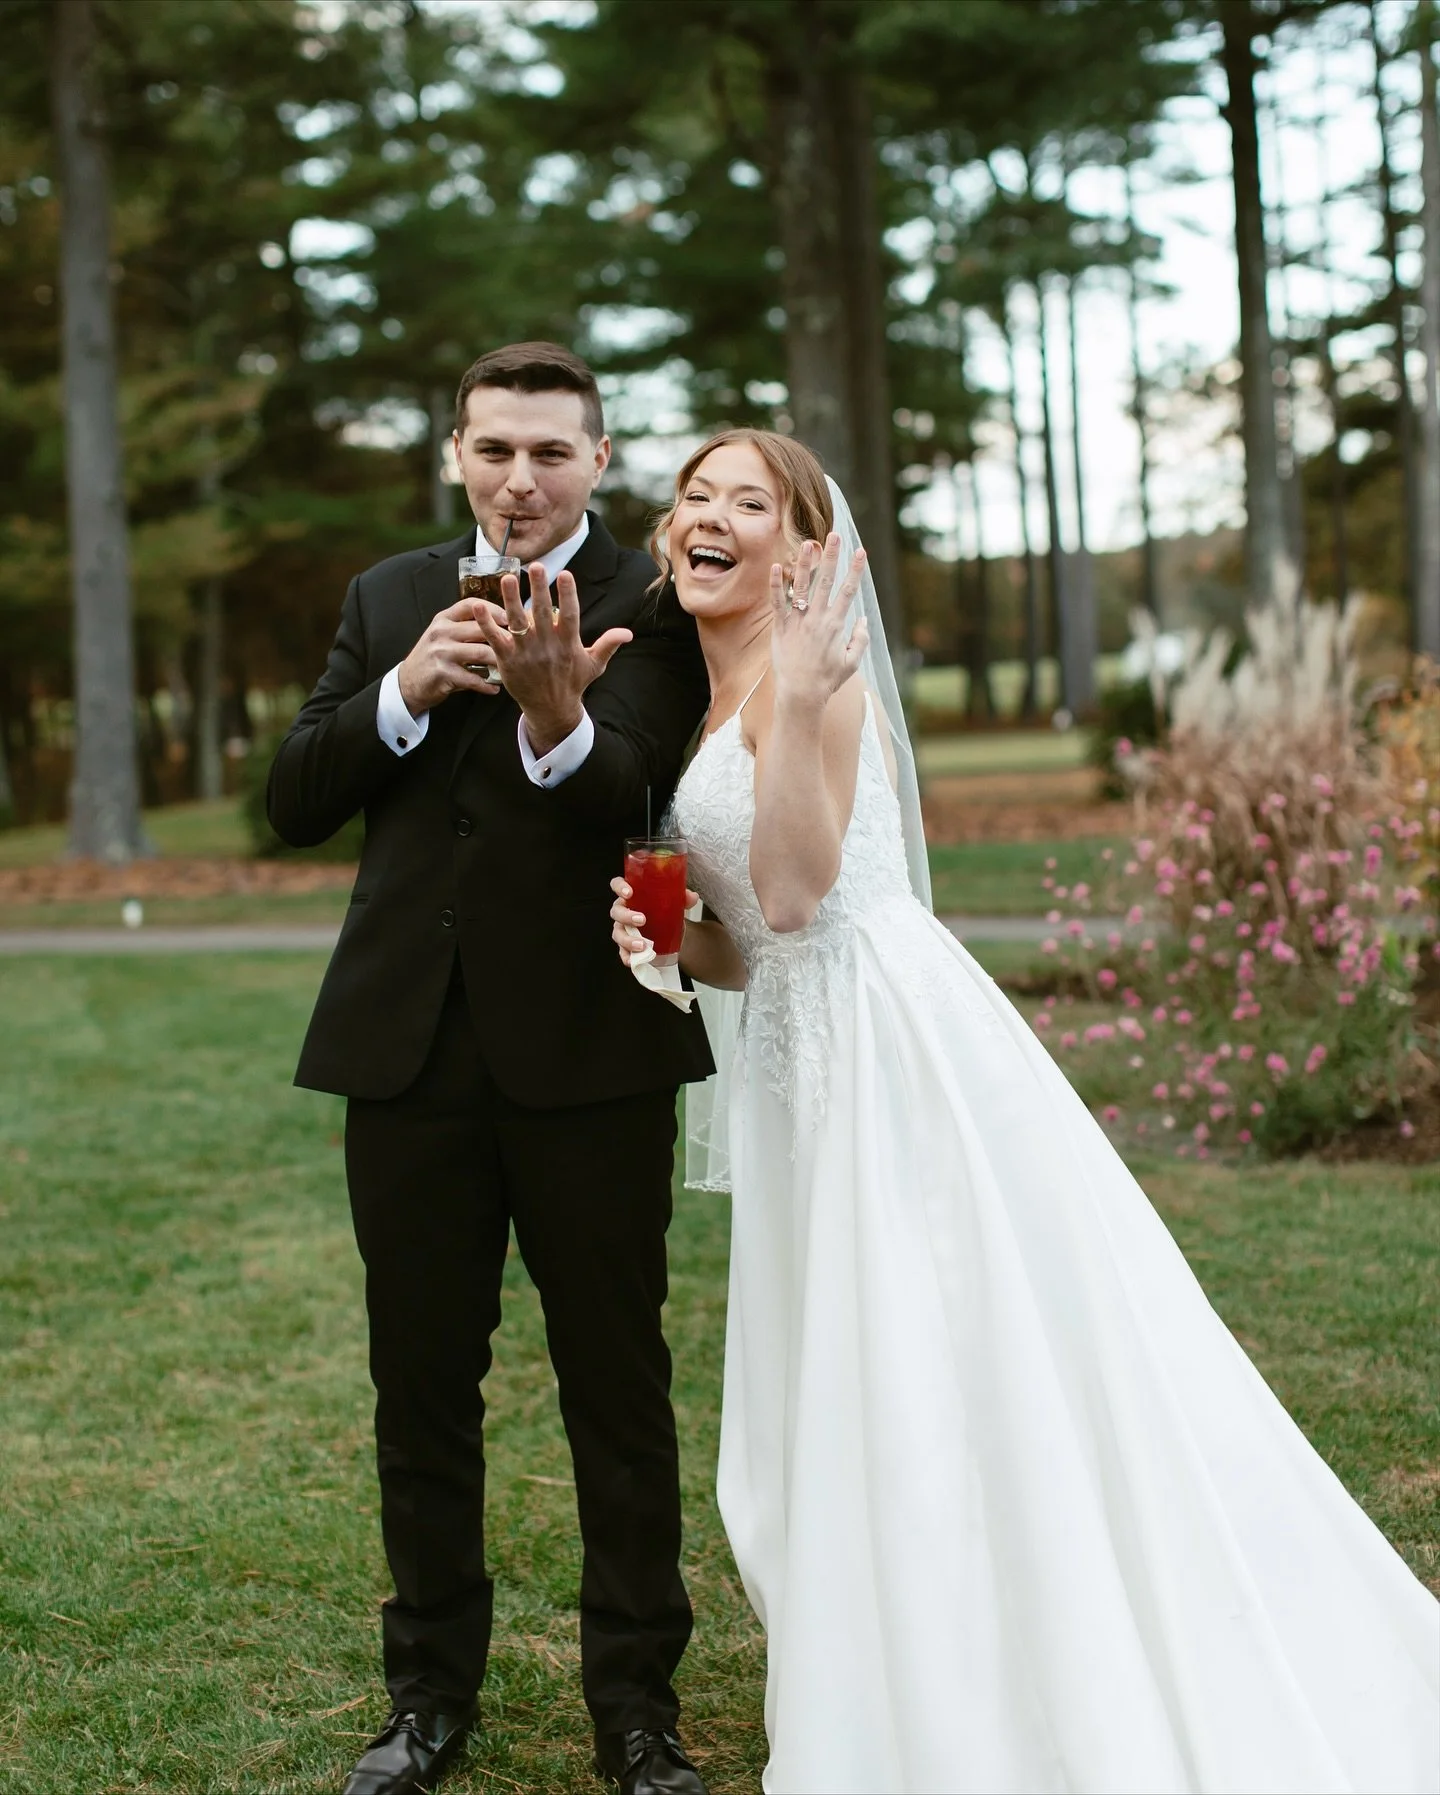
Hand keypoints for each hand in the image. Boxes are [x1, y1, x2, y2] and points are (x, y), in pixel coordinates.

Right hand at [398, 598, 501, 713]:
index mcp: (443, 619)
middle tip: (520, 645)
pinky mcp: (442, 673)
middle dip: (502, 636)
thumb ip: (465, 628)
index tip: (510, 616)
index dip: (492, 609)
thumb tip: (499, 625)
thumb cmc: (434, 658)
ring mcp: (441, 652)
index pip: (470, 605)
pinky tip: (495, 688)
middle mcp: (441, 632)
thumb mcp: (443, 636)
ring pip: (480, 652)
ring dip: (498, 661)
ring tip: (510, 667)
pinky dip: (486, 685)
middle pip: (479, 628)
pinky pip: (472, 679)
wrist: (408, 682)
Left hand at [475, 562, 632, 752]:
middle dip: (539, 589)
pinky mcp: (507, 660)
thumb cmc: (572, 683)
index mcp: (568, 645)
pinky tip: (478, 606)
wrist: (550, 711)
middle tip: (537, 566)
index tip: (566, 574)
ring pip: (516, 622)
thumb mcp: (594, 665)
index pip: (570, 615)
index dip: (568, 594)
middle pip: (543, 613)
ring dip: (511, 600)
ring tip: (507, 578)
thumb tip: (628, 633)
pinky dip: (486, 623)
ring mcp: (525, 653)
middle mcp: (547, 647)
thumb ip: (608, 645)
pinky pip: (494, 639)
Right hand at [611, 877, 699, 966]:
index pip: (617, 885)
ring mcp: (623, 930)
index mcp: (631, 896)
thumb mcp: (673, 903)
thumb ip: (682, 898)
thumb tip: (692, 897)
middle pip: (616, 911)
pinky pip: (622, 953)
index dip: (619, 887)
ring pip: (618, 934)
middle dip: (627, 916)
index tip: (629, 892)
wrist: (668, 934)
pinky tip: (635, 960)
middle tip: (642, 920)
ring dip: (628, 940)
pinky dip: (627, 957)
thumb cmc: (663, 913)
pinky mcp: (625, 947)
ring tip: (642, 945)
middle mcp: (623, 911)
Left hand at [769, 534, 868, 711]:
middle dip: (832, 556)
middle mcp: (818, 619)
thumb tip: (863, 620)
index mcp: (836, 625)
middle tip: (835, 535)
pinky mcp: (781, 628)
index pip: (848, 591)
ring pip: (802, 587)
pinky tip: (776, 566)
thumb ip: (860, 639)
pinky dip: (776, 585)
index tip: (861, 551)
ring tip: (808, 543)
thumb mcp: (851, 662)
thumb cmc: (827, 681)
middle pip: (827, 581)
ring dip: (806, 563)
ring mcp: (799, 622)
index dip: (855, 570)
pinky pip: (778, 603)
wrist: (801, 694)